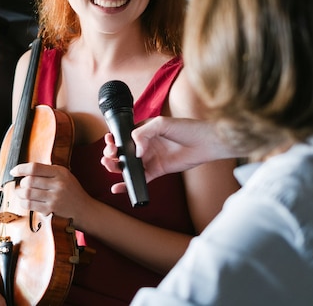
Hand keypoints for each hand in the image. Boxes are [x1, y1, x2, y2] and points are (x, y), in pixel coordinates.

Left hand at [9, 162, 91, 222]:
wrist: (84, 209)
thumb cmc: (71, 191)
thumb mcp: (64, 176)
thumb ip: (48, 172)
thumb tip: (25, 171)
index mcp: (60, 172)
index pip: (35, 167)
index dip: (21, 168)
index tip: (14, 171)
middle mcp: (58, 184)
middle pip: (29, 181)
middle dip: (21, 183)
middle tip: (20, 185)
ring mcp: (54, 198)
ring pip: (27, 193)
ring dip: (19, 193)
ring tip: (20, 193)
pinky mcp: (51, 210)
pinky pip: (30, 204)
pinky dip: (23, 202)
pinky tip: (25, 201)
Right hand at [101, 117, 226, 193]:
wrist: (204, 142)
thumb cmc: (186, 128)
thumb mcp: (161, 124)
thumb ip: (143, 133)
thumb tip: (135, 151)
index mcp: (143, 131)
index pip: (123, 136)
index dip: (113, 139)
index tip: (109, 141)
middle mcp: (144, 145)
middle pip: (122, 152)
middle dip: (111, 153)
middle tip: (108, 155)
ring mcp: (149, 159)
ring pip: (127, 166)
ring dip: (115, 167)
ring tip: (109, 165)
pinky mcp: (156, 171)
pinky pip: (139, 179)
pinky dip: (127, 185)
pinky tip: (117, 188)